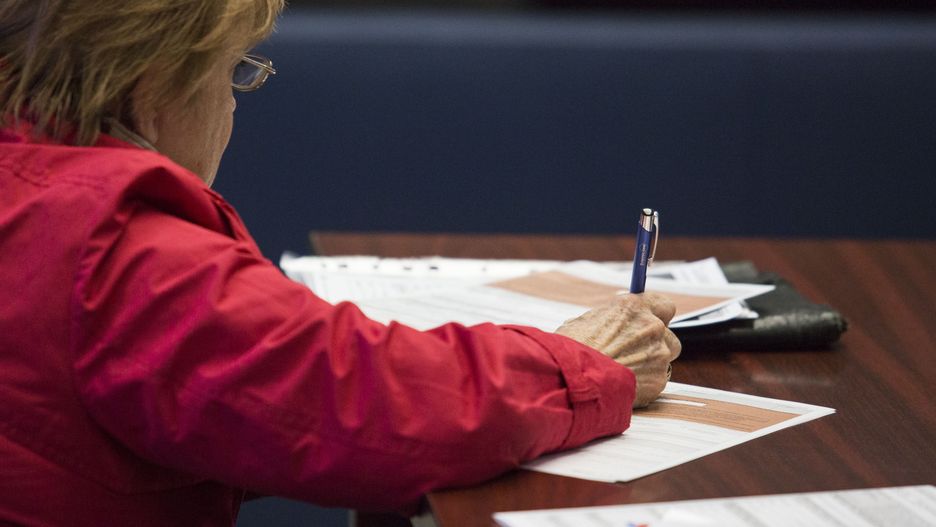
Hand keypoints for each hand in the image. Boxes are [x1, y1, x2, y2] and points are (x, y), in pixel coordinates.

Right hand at [555, 292, 680, 407]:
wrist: (575, 382)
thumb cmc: (572, 351)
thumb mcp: (583, 322)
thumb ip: (607, 320)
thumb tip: (607, 322)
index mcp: (633, 308)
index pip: (664, 304)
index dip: (657, 315)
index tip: (650, 321)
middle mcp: (652, 327)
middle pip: (667, 334)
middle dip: (654, 343)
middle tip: (633, 352)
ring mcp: (659, 355)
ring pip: (664, 359)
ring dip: (650, 364)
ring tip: (624, 371)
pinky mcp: (658, 380)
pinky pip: (656, 380)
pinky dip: (644, 384)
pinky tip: (623, 384)